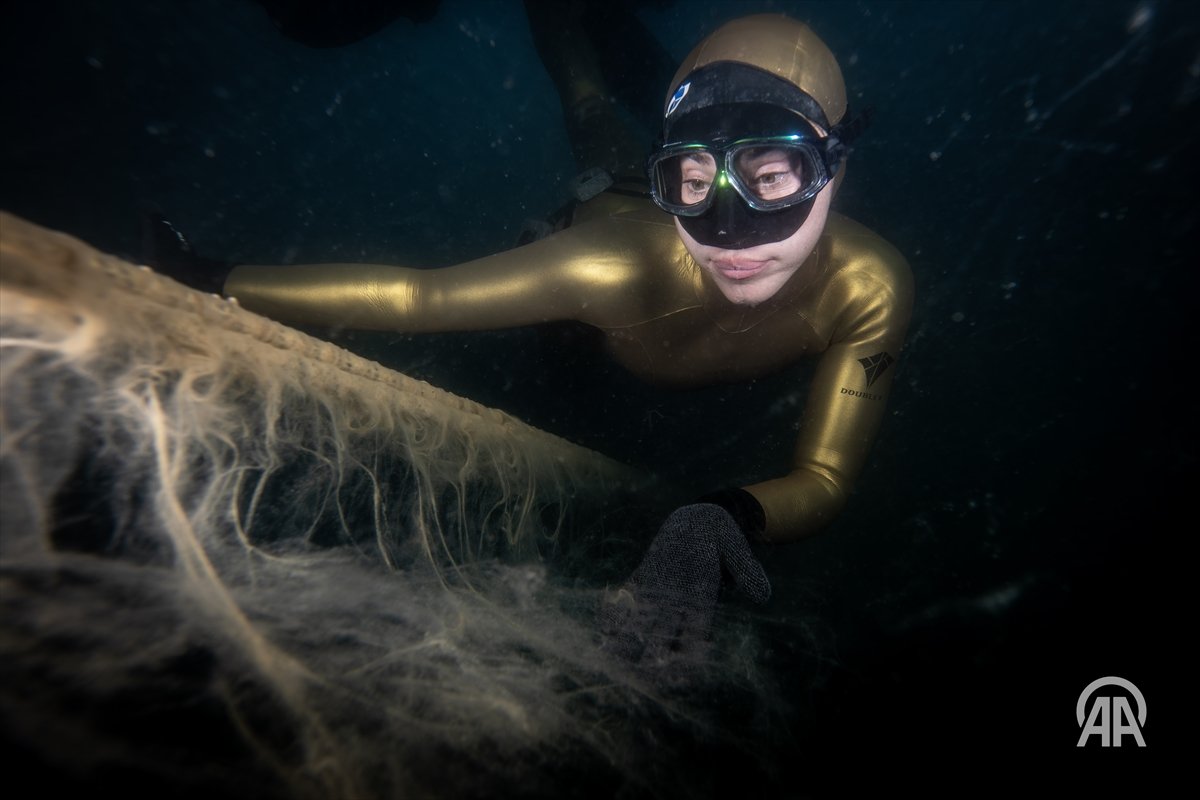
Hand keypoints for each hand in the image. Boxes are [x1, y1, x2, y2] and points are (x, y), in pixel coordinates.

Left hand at [598, 503, 769, 668]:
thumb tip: (763, 595)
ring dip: (627, 638)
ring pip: (642, 619)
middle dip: (652, 654)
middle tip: (638, 676)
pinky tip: (602, 625)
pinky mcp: (644, 576)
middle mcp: (678, 601)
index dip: (687, 652)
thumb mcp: (736, 548)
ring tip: (610, 656)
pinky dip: (615, 609)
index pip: (695, 632)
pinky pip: (628, 595)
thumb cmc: (722, 537)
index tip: (676, 671)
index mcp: (702, 598)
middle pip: (664, 633)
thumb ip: (747, 571)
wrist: (700, 522)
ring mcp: (659, 590)